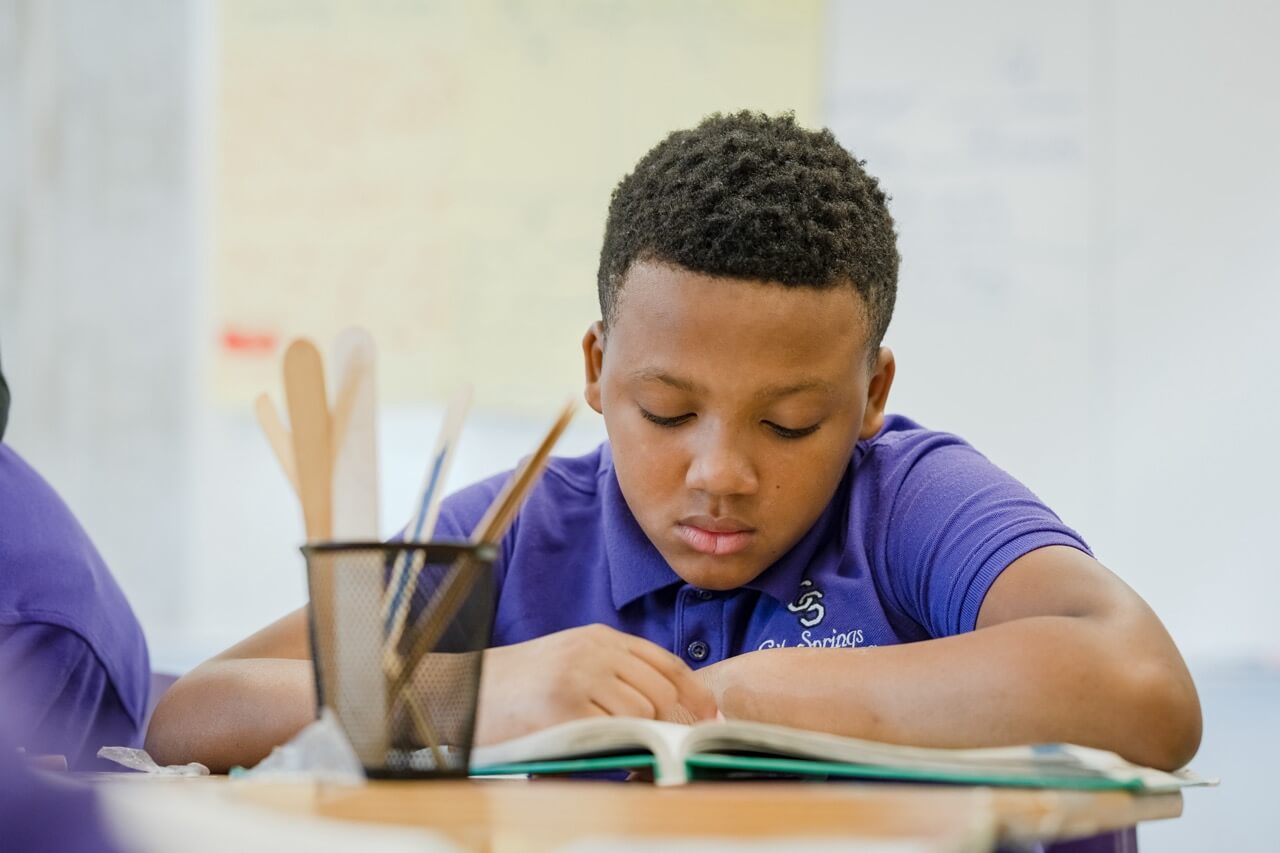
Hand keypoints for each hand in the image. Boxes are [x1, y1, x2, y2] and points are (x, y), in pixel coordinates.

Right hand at [474, 624, 718, 744]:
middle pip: (661, 690)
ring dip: (645, 738)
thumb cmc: (520, 685)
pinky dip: (620, 748)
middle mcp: (594, 651)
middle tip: (678, 747)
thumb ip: (613, 672)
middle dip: (675, 723)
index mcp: (599, 637)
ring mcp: (579, 677)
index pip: (665, 662)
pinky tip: (614, 755)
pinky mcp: (563, 707)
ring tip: (636, 751)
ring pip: (641, 712)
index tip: (711, 717)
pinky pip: (613, 731)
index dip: (695, 692)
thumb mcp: (571, 661)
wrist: (465, 691)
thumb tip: (667, 706)